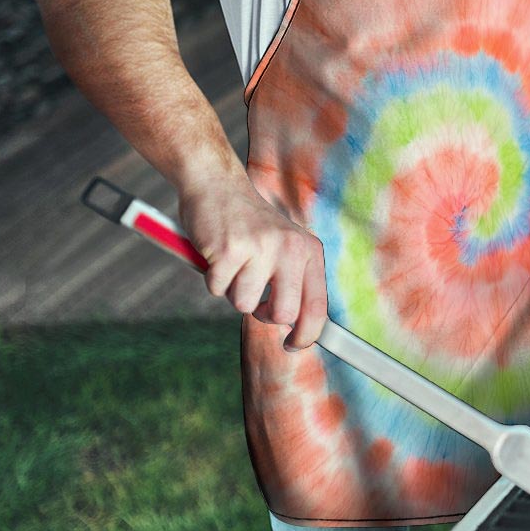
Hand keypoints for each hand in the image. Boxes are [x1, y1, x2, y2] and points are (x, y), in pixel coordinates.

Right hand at [178, 175, 326, 350]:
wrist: (217, 185)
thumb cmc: (250, 225)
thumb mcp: (284, 247)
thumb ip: (294, 281)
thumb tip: (298, 329)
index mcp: (308, 250)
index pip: (317, 306)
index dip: (307, 334)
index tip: (292, 345)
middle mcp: (290, 248)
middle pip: (283, 314)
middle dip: (264, 315)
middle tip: (254, 297)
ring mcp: (260, 248)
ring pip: (244, 304)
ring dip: (233, 291)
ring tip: (234, 263)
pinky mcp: (229, 249)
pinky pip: (217, 289)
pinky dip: (212, 278)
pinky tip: (217, 254)